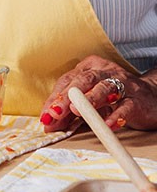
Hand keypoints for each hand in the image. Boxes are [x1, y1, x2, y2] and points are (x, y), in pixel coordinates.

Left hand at [40, 56, 156, 132]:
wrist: (152, 98)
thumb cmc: (115, 98)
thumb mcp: (91, 102)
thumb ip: (71, 111)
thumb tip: (50, 124)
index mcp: (90, 67)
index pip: (68, 80)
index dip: (55, 97)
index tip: (46, 115)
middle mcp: (105, 71)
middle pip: (83, 80)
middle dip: (67, 97)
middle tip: (55, 112)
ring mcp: (123, 84)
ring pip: (104, 88)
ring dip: (89, 100)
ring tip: (76, 111)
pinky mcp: (137, 99)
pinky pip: (125, 106)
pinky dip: (116, 116)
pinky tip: (107, 124)